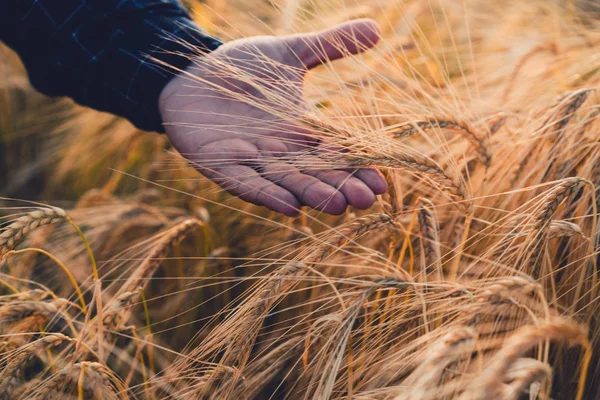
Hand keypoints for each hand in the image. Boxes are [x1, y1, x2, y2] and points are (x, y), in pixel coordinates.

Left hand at [159, 19, 386, 215]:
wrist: (191, 72)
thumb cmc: (242, 68)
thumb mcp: (289, 53)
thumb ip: (328, 46)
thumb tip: (375, 28)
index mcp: (300, 130)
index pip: (335, 153)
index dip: (357, 168)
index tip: (382, 183)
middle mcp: (281, 151)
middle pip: (315, 174)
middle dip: (340, 187)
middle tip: (366, 201)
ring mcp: (252, 160)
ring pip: (286, 182)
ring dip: (311, 194)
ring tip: (336, 205)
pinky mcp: (221, 164)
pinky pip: (247, 183)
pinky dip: (268, 195)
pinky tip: (290, 208)